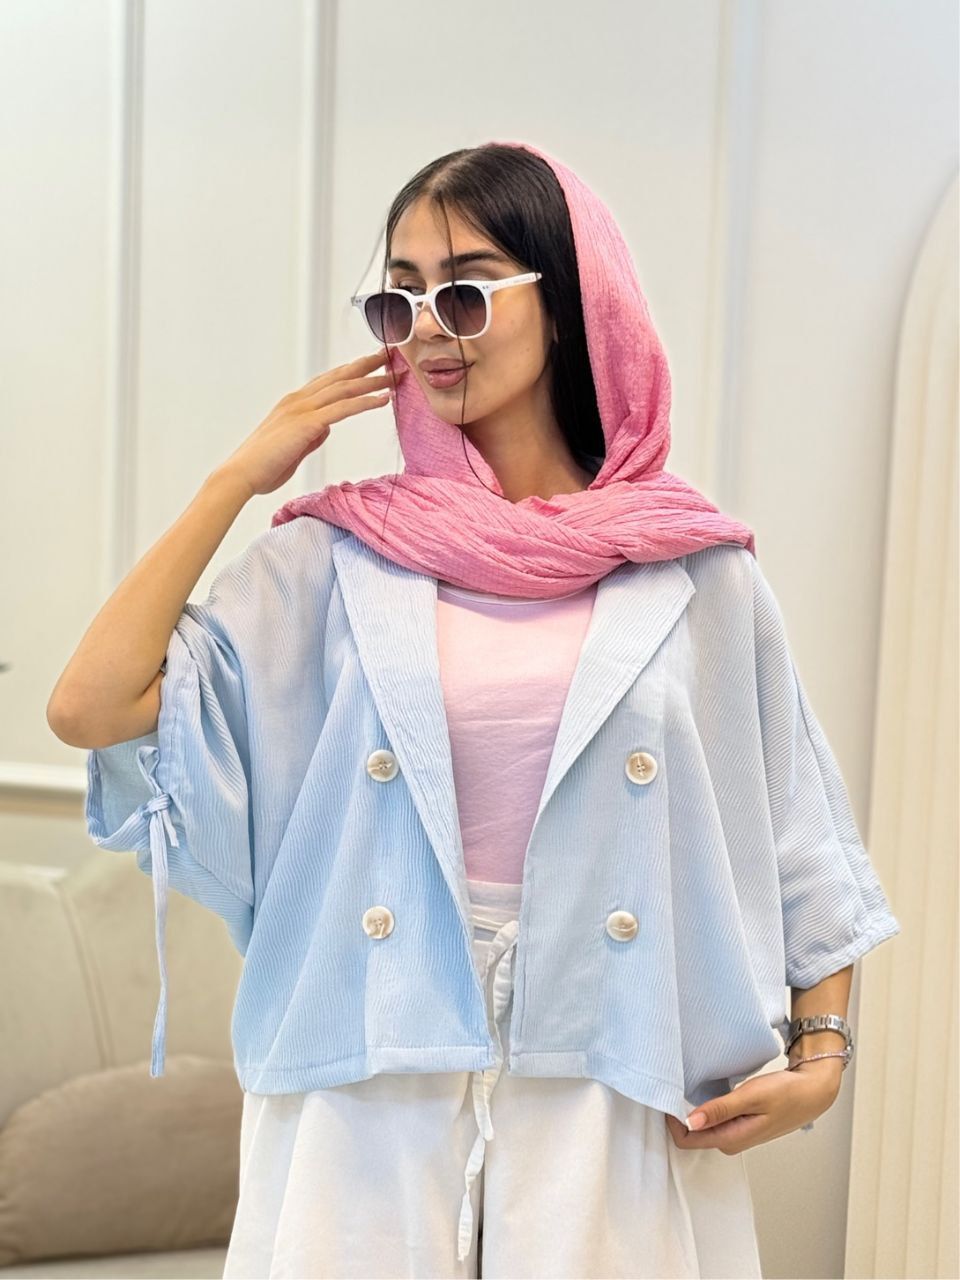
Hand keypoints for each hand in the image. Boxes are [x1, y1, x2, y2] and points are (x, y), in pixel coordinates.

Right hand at [218, 349, 395, 498]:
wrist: (242, 474)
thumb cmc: (263, 466)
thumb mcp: (294, 447)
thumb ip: (311, 435)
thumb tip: (326, 429)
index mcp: (293, 404)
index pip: (327, 382)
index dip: (350, 372)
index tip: (369, 365)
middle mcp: (298, 400)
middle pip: (339, 376)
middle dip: (365, 365)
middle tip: (387, 356)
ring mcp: (302, 409)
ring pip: (344, 388)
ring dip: (372, 379)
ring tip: (394, 374)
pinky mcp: (308, 423)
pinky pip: (343, 408)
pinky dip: (366, 401)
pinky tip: (383, 398)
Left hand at [664, 1062, 842, 1153]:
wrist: (812, 1092)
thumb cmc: (786, 1093)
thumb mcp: (752, 1097)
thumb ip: (720, 1110)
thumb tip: (690, 1122)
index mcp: (731, 1139)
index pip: (686, 1139)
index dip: (671, 1119)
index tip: (666, 1093)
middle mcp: (730, 1140)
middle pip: (691, 1133)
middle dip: (678, 1112)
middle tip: (673, 1083)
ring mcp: (734, 1132)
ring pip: (701, 1124)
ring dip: (691, 1107)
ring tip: (686, 1082)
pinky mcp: (738, 1123)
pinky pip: (712, 1117)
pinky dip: (704, 1105)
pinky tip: (705, 1087)